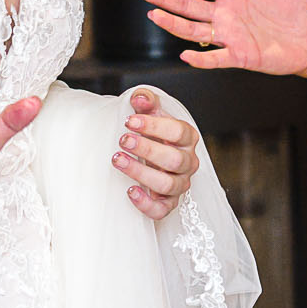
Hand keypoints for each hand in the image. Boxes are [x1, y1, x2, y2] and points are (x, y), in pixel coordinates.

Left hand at [113, 89, 201, 220]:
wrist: (152, 155)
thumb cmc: (153, 134)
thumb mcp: (150, 114)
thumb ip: (146, 101)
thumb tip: (139, 97)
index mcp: (187, 138)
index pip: (178, 132)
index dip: (154, 126)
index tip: (130, 121)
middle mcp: (188, 162)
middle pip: (174, 159)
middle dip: (147, 149)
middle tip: (123, 140)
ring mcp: (180, 183)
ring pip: (168, 184)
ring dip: (141, 173)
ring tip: (118, 160)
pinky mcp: (169, 203)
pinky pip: (162, 210)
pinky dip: (146, 203)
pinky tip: (130, 191)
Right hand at [141, 0, 306, 74]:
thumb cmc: (294, 8)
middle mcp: (224, 14)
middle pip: (188, 5)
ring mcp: (229, 36)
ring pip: (194, 29)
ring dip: (174, 23)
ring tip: (154, 14)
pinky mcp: (239, 56)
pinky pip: (215, 58)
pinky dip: (200, 58)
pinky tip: (185, 54)